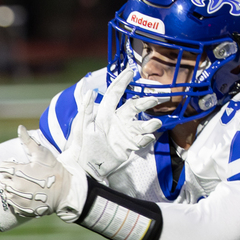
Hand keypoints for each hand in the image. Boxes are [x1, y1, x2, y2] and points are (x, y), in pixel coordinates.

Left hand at [0, 126, 87, 222]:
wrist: (65, 191)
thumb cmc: (54, 170)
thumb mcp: (42, 153)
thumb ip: (28, 141)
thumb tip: (19, 127)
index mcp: (18, 171)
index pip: (3, 167)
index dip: (11, 166)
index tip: (21, 167)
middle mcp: (15, 186)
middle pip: (4, 180)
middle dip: (12, 178)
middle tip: (25, 178)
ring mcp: (18, 199)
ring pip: (7, 193)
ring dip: (14, 190)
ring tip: (27, 187)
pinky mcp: (22, 209)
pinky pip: (13, 204)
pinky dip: (18, 201)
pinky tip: (29, 196)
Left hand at [61, 67, 160, 182]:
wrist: (88, 167)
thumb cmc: (83, 146)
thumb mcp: (83, 128)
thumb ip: (86, 110)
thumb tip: (90, 92)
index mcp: (106, 114)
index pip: (115, 94)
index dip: (122, 82)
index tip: (130, 71)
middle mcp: (118, 120)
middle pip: (135, 106)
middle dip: (146, 102)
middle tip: (156, 98)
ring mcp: (125, 133)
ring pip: (142, 123)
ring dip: (150, 123)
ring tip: (154, 124)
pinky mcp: (129, 145)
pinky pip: (141, 140)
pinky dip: (146, 138)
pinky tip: (148, 138)